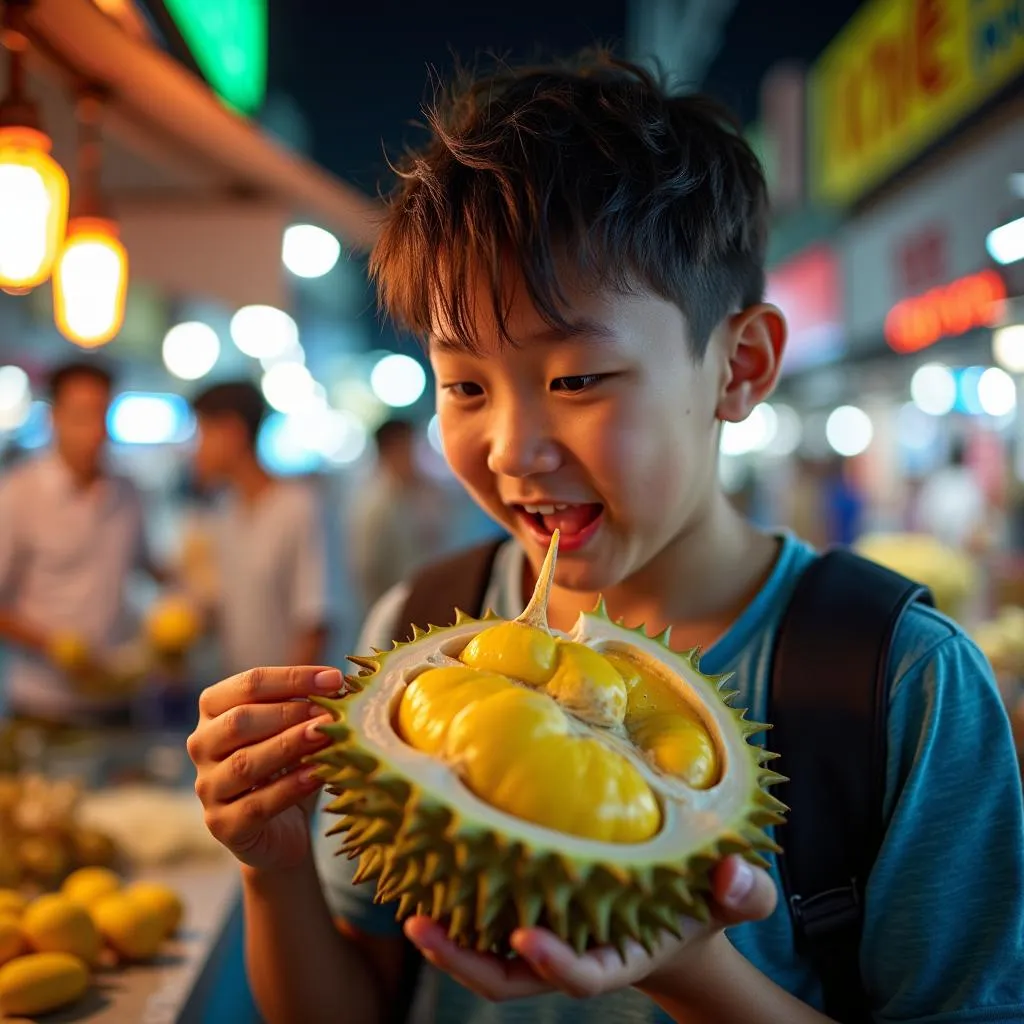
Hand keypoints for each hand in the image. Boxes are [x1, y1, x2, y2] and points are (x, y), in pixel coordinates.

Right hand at [186, 665, 342, 870]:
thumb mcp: (295, 729)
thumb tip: (338, 683)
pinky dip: (290, 787)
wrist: (281, 830)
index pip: (249, 684)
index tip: (334, 679)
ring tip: (326, 736)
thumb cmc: (288, 765)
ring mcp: (208, 787)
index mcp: (214, 710)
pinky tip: (318, 773)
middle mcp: (201, 746)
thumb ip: (308, 706)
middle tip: (330, 712)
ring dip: (290, 746)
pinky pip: (256, 804)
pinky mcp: (222, 825)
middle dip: (290, 713)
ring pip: (245, 763)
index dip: (293, 679)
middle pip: (240, 721)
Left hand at [403, 854, 776, 1003]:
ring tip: (408, 908)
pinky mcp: (527, 910)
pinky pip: (485, 916)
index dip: (556, 964)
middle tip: (421, 929)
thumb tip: (733, 873)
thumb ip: (744, 892)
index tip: (526, 937)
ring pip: (487, 954)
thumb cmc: (698, 901)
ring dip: (446, 938)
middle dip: (465, 962)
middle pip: (512, 976)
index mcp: (618, 954)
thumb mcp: (732, 896)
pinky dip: (457, 902)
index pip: (583, 975)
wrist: (672, 912)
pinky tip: (426, 866)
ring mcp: (547, 936)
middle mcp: (573, 952)